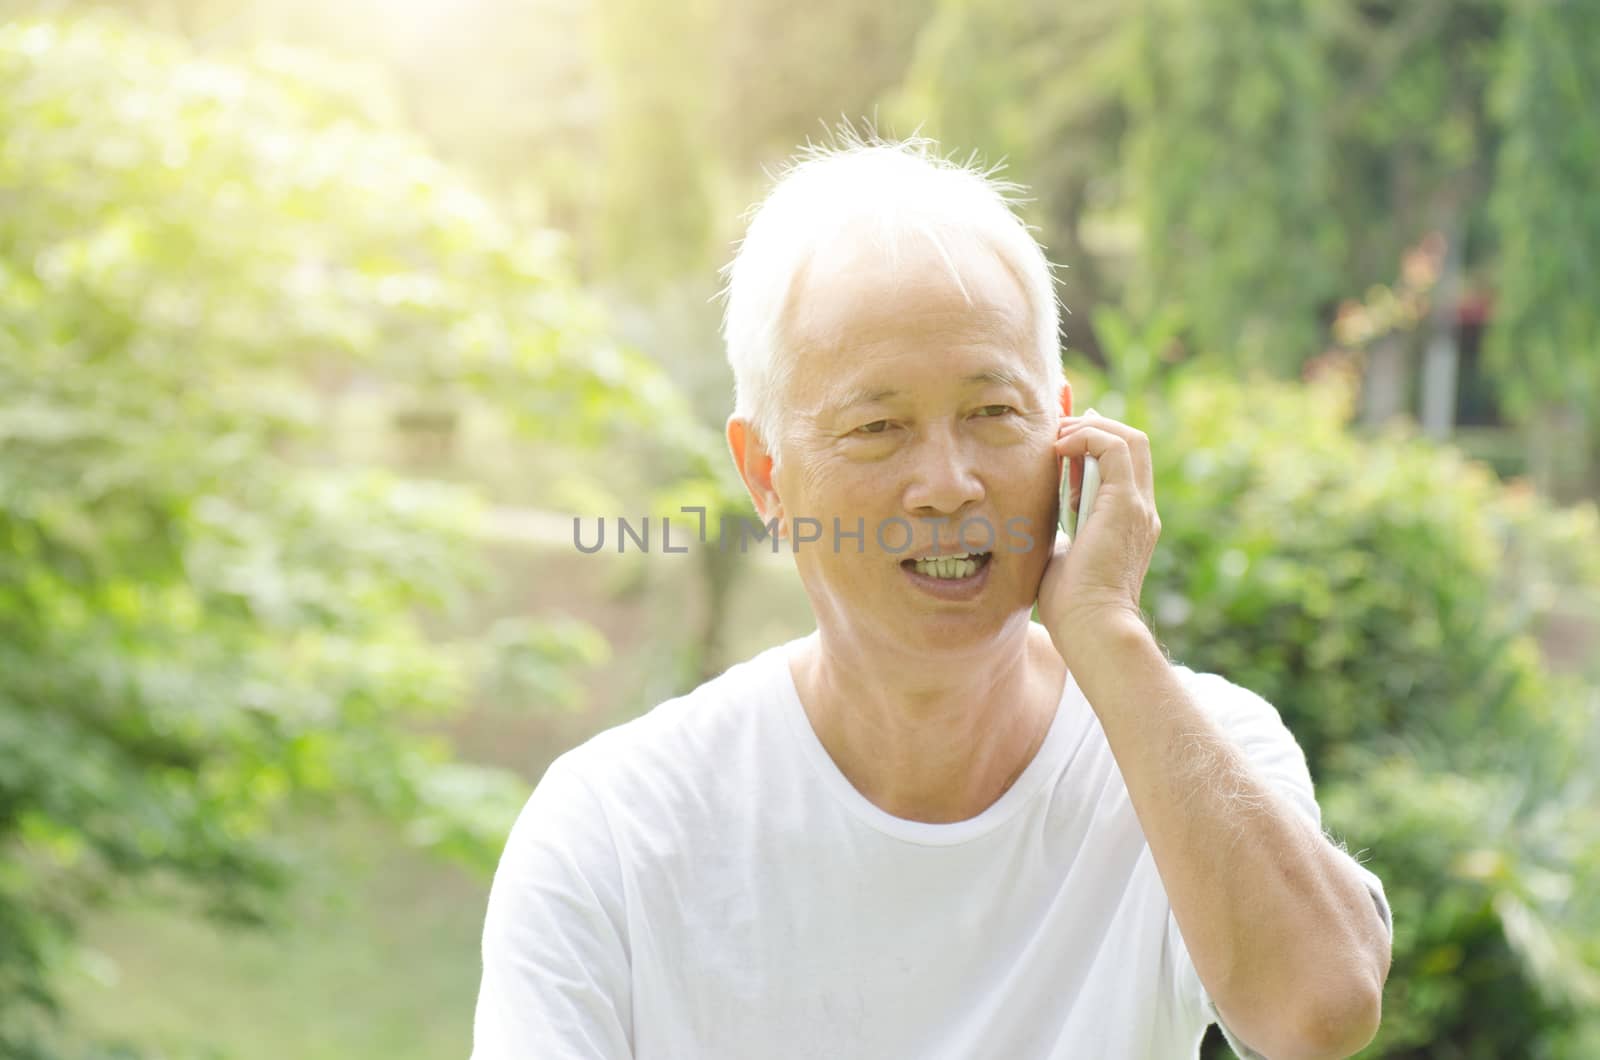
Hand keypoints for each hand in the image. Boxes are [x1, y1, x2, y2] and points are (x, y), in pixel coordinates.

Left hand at [1037, 410, 1161, 657]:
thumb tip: (1043, 519)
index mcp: (1129, 523)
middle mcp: (1141, 510)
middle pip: (1132, 444)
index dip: (1094, 444)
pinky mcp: (1125, 503)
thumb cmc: (1071, 607)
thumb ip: (1063, 532)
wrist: (1091, 628)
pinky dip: (1087, 437)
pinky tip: (1058, 449)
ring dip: (1090, 428)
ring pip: (1129, 439)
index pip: (1123, 466)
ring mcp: (1138, 506)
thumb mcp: (1063, 556)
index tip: (1061, 441)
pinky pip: (1114, 448)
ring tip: (1057, 436)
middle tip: (1058, 430)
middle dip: (1095, 427)